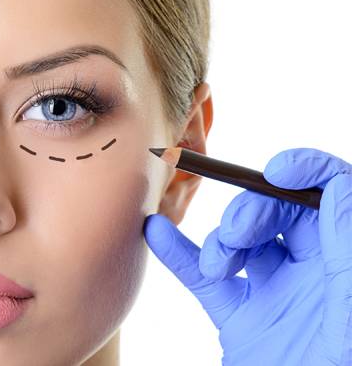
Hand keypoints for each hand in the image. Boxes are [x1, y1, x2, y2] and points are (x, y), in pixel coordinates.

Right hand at [143, 148, 351, 364]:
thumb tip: (331, 183)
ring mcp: (276, 296)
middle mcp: (315, 274)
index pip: (333, 194)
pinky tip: (158, 233)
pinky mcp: (242, 321)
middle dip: (251, 213)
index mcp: (345, 264)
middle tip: (235, 239)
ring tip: (215, 267)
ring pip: (242, 242)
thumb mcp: (349, 309)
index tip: (275, 170)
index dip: (307, 170)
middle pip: (280, 211)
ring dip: (218, 241)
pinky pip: (206, 280)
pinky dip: (179, 255)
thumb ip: (345, 243)